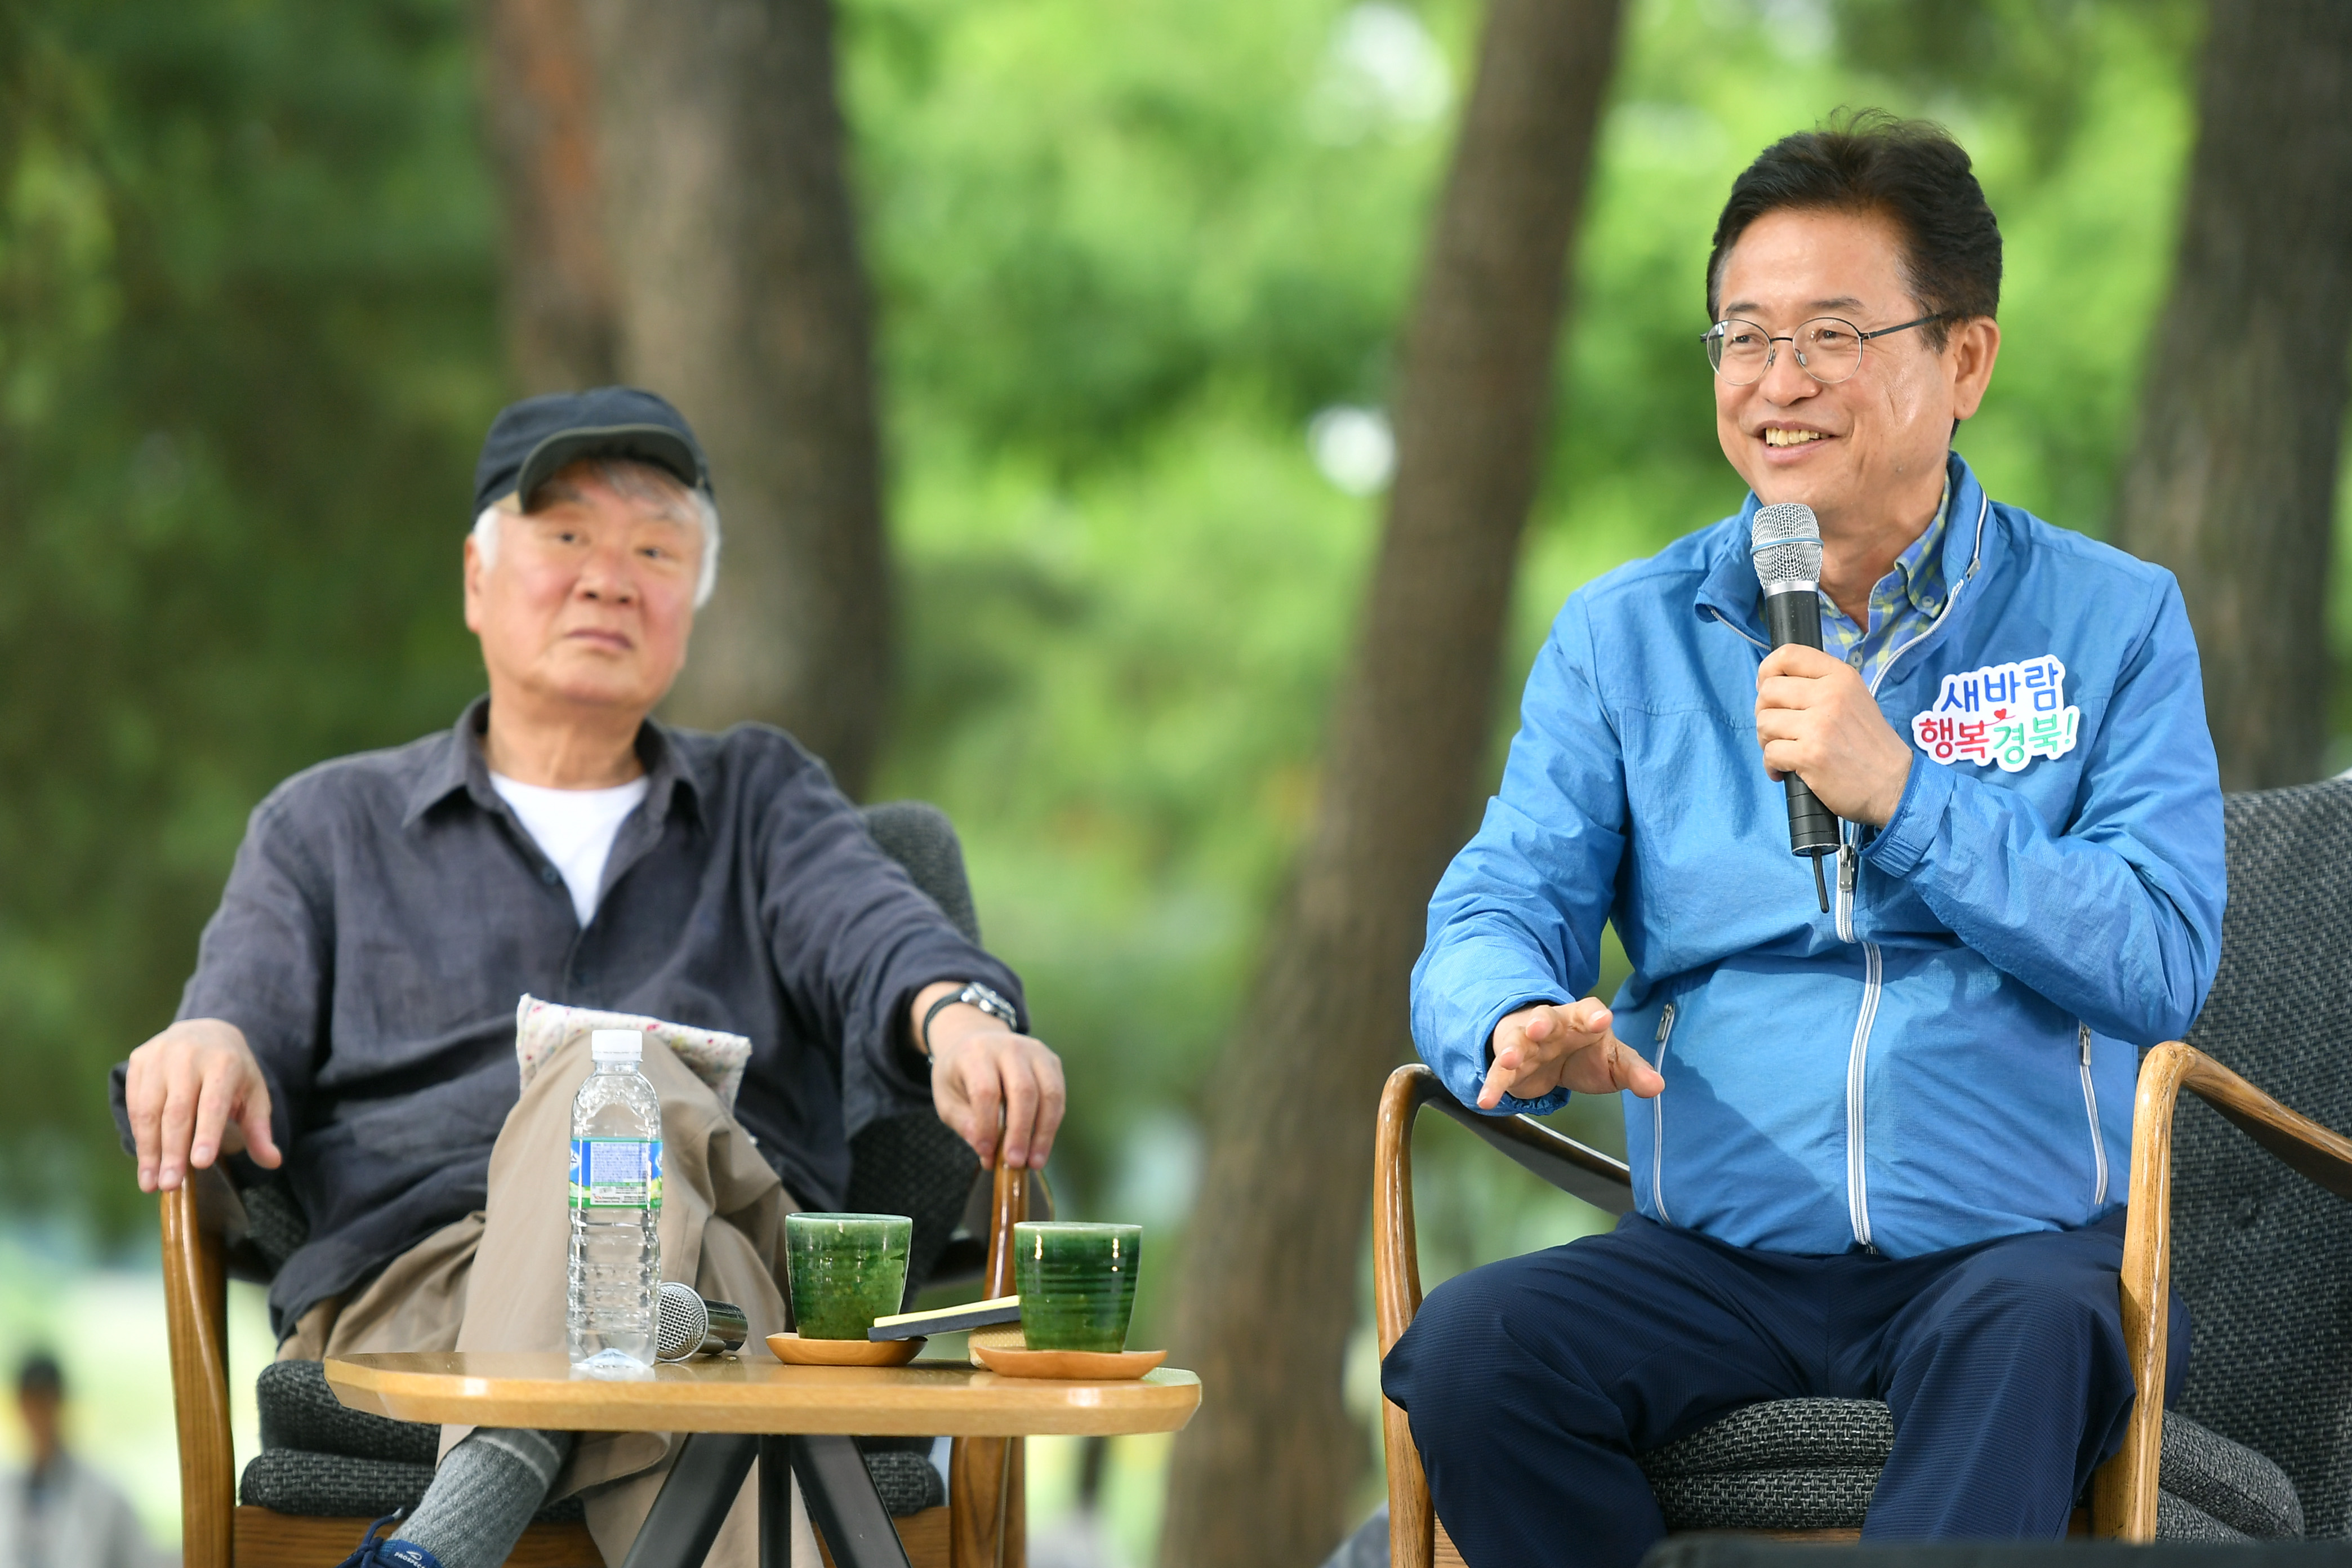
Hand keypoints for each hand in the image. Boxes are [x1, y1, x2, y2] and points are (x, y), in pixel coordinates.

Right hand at [123, 1018, 279, 1192]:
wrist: (205, 1030)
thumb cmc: (233, 1071)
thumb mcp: (253, 1094)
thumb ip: (259, 1129)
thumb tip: (273, 1162)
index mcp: (224, 1062)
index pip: (214, 1103)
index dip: (207, 1134)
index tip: (201, 1164)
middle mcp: (189, 1056)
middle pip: (178, 1112)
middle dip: (173, 1152)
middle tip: (171, 1185)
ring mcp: (160, 1056)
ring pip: (150, 1110)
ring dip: (149, 1151)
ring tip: (151, 1184)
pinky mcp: (139, 1060)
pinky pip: (135, 1103)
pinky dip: (140, 1135)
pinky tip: (146, 1161)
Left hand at [915, 987, 1065, 1169]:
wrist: (976, 1040)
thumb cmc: (960, 1074)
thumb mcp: (946, 1098)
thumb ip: (963, 1123)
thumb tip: (987, 1151)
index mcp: (976, 1052)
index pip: (986, 1091)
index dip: (987, 1125)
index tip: (986, 1153)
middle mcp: (1008, 1046)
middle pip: (1023, 1090)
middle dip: (1020, 1132)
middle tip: (1015, 1162)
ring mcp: (1034, 1051)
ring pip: (1049, 1093)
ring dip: (1043, 1132)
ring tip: (1034, 1161)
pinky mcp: (1051, 1061)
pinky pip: (1058, 1095)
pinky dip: (1052, 1123)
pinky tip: (1041, 1145)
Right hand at [1479, 998, 1661, 1109]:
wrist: (1547, 1051)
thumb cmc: (1583, 1050)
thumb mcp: (1611, 1059)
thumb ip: (1633, 1070)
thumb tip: (1657, 1085)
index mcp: (1581, 1019)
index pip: (1587, 1010)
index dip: (1593, 1014)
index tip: (1602, 1020)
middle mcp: (1551, 1026)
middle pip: (1545, 1018)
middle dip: (1542, 1022)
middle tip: (1540, 1028)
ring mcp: (1526, 1043)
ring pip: (1517, 1041)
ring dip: (1513, 1049)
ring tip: (1511, 1060)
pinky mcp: (1510, 1065)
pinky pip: (1499, 1073)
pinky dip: (1492, 1086)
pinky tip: (1485, 1100)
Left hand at [1754, 643, 1913, 825]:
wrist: (1895, 784)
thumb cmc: (1869, 745)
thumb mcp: (1853, 699)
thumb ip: (1818, 685)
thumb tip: (1769, 683)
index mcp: (1841, 676)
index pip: (1788, 654)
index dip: (1767, 670)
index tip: (1767, 689)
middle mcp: (1830, 695)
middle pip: (1768, 690)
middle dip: (1764, 712)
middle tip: (1778, 729)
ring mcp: (1819, 725)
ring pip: (1764, 722)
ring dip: (1766, 740)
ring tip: (1784, 751)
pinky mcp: (1810, 755)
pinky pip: (1769, 753)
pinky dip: (1772, 766)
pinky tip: (1785, 771)